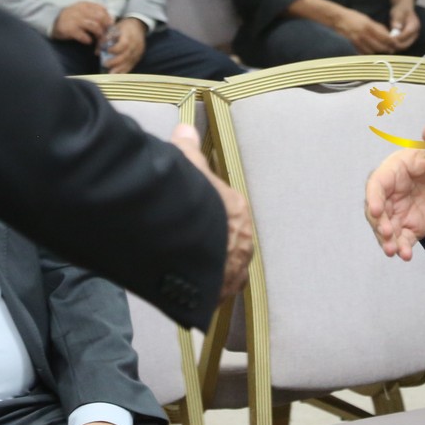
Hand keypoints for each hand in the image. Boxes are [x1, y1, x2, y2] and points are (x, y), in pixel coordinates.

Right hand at [52, 1, 113, 45]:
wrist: (53, 22)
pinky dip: (88, 40)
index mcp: (85, 5)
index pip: (102, 10)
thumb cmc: (72, 18)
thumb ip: (95, 12)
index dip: (108, 19)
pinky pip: (83, 36)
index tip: (109, 26)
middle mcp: (80, 10)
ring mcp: (74, 20)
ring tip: (98, 38)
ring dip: (99, 34)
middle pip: (100, 18)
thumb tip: (111, 19)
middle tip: (105, 34)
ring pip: (94, 26)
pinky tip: (88, 41)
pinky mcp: (69, 29)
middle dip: (105, 27)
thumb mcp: (82, 11)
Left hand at [101, 19, 147, 74]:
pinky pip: (132, 65)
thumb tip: (97, 53)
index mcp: (129, 35)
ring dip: (120, 69)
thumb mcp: (114, 28)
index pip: (124, 44)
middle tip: (105, 64)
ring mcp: (138, 51)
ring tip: (110, 74)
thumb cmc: (123, 28)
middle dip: (115, 61)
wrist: (138, 26)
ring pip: (130, 62)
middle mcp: (135, 44)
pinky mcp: (138, 57)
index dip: (115, 49)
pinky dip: (124, 70)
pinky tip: (117, 74)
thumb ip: (105, 39)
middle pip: (127, 55)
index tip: (107, 51)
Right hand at [171, 123, 252, 302]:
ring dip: (208, 270)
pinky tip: (184, 289)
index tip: (194, 219)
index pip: (227, 214)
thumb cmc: (187, 199)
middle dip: (212, 245)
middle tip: (187, 246)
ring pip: (222, 270)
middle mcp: (242, 244)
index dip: (208, 215)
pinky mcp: (218, 294)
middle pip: (227, 244)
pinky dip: (200, 291)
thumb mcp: (185, 167)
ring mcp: (232, 271)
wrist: (184, 240)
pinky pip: (211, 292)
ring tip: (183, 269)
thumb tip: (185, 129)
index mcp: (238, 212)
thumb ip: (187, 150)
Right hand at [333, 6, 396, 54]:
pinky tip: (370, 51)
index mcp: (369, 27)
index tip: (396, 44)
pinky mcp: (352, 46)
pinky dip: (369, 53)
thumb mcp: (367, 19)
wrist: (337, 19)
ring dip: (378, 52)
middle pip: (380, 47)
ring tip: (380, 50)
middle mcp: (363, 35)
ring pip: (372, 52)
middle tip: (390, 49)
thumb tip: (388, 35)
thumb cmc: (352, 17)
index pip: (385, 38)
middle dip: (387, 49)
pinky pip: (363, 53)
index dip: (392, 43)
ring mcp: (357, 42)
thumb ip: (377, 27)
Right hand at [365, 124, 424, 260]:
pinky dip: (402, 248)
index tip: (376, 210)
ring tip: (393, 251)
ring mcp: (400, 212)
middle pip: (376, 210)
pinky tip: (405, 256)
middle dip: (378, 224)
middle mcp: (391, 193)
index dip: (373, 197)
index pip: (377, 184)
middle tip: (387, 234)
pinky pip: (402, 239)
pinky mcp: (411, 227)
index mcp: (393, 171)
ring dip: (386, 241)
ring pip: (386, 229)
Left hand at [388, 0, 420, 51]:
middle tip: (385, 45)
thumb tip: (397, 27)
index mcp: (414, 25)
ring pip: (404, 46)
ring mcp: (412, 38)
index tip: (388, 39)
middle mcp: (415, 33)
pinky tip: (387, 44)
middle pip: (406, 44)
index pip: (406, 35)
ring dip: (395, 47)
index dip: (398, 38)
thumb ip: (398, 19)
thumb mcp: (398, 12)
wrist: (404, 10)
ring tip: (385, 45)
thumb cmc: (401, 9)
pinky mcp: (407, 40)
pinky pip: (401, 45)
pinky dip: (395, 46)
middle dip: (396, 45)